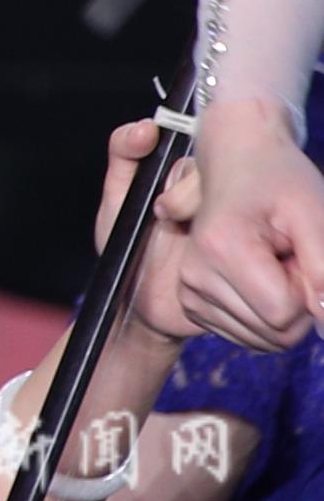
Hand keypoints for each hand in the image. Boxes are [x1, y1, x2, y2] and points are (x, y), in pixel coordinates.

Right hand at [176, 100, 323, 350]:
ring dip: (283, 308)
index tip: (299, 250)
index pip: (284, 314)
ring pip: (264, 339)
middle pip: (275, 332)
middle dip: (298, 302)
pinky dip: (264, 314)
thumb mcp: (316, 217)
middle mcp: (195, 274)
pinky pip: (247, 335)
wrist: (238, 160)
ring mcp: (190, 289)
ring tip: (274, 261)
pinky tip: (259, 275)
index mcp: (222, 248)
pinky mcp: (192, 300)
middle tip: (290, 255)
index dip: (309, 289)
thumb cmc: (282, 181)